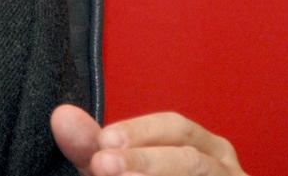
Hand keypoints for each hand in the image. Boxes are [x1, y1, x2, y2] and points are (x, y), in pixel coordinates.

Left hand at [50, 104, 246, 175]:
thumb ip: (93, 149)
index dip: (141, 132)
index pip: (176, 129)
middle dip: (147, 160)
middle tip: (103, 165)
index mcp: (205, 147)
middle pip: (191, 158)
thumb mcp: (123, 170)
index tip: (103, 141)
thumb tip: (61, 116)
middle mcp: (225, 167)